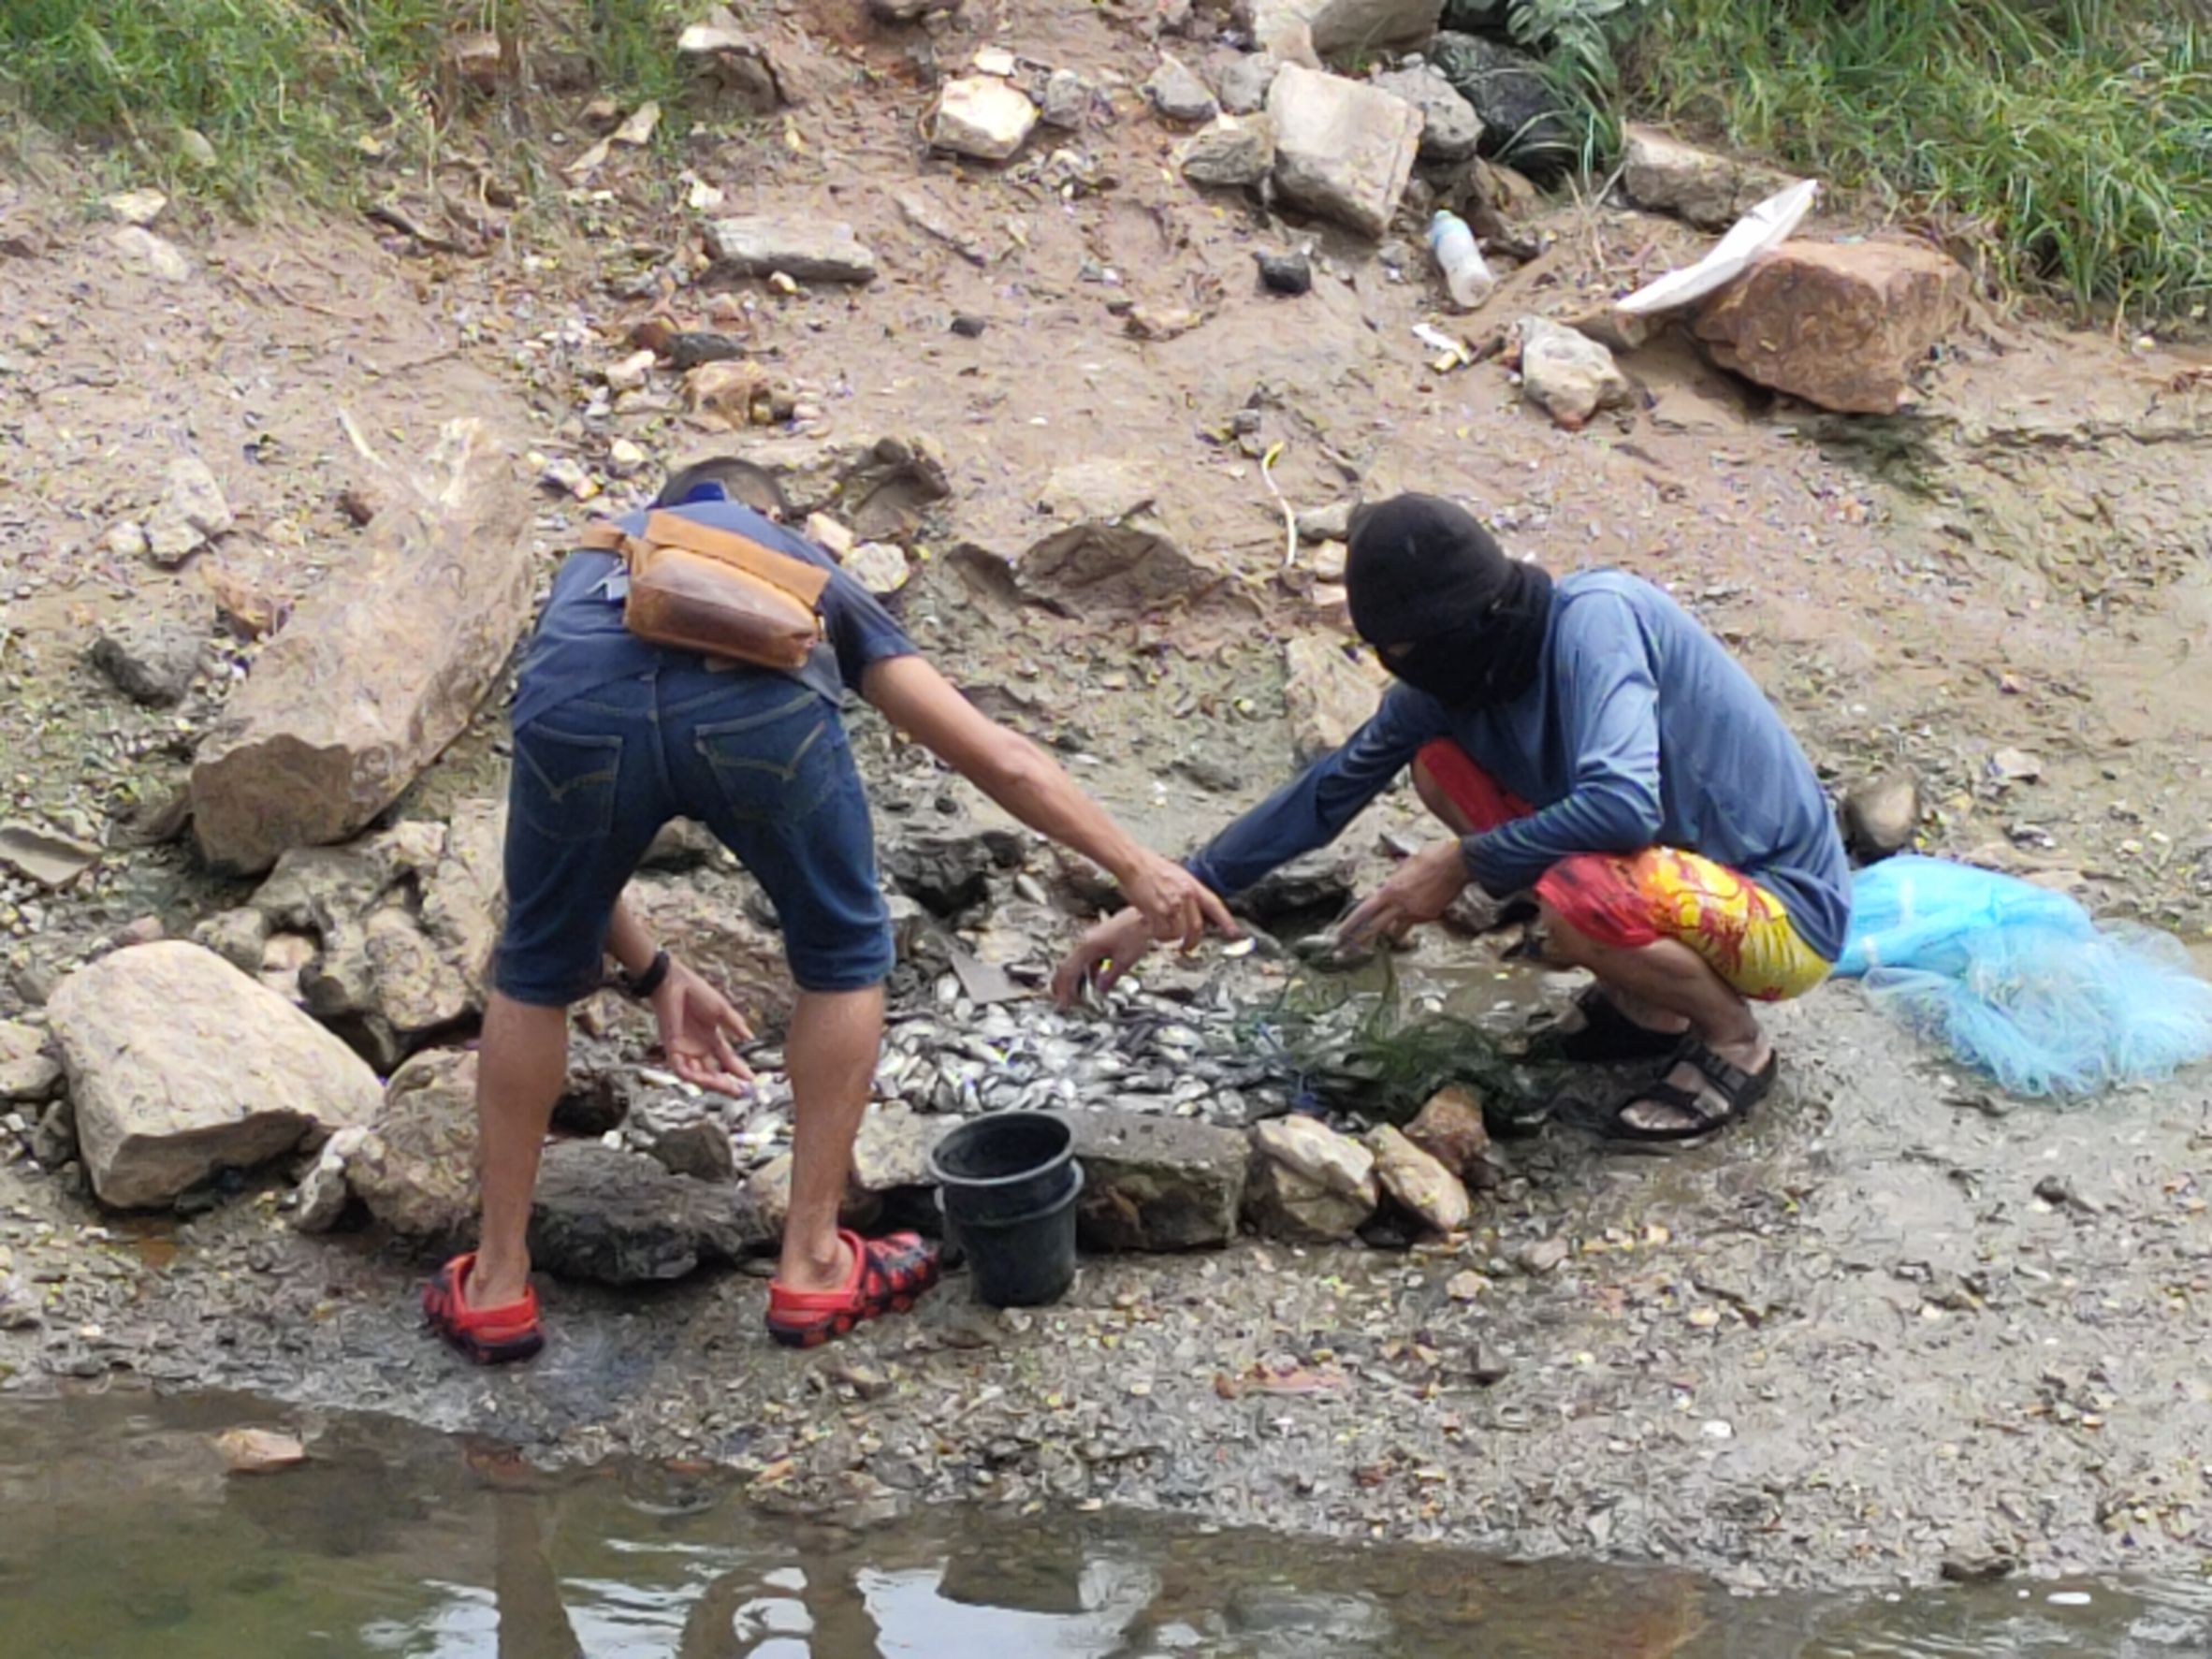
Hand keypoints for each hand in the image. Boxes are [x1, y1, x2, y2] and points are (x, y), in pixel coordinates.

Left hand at [648, 957, 754, 1095]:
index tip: (752, 1080)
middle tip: (740, 1091)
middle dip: (726, 1084)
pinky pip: (680, 1068)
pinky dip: (691, 1075)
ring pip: (698, 1075)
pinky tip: (702, 1079)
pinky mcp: (671, 1047)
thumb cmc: (696, 992)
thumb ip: (734, 1024)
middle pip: (713, 1072)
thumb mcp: (721, 1009)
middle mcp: (698, 1048)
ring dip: (711, 1082)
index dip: (738, 1071)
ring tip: (726, 1086)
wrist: (674, 982)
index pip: (727, 1060)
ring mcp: (685, 1049)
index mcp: (711, 1038)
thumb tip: (750, 1037)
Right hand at [1051, 907, 1153, 1007]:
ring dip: (1079, 978)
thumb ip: (1109, 977)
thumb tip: (1099, 990)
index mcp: (1087, 946)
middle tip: (1065, 1001)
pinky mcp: (1100, 938)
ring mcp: (1092, 938)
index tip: (1064, 1004)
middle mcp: (1086, 941)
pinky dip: (1090, 970)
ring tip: (1079, 994)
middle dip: (1066, 984)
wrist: (1146, 915)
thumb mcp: (1123, 961)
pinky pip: (1090, 957)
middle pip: (1068, 966)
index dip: (1065, 989)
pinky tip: (1097, 980)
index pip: (1068, 971)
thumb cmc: (1136, 933)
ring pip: (1079, 962)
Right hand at [1116, 851, 1237, 953]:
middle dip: (1191, 942)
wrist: (1133, 863)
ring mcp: (1172, 904)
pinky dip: (1157, 935)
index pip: (1214, 905)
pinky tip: (1152, 929)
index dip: (1226, 921)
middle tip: (1186, 948)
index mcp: (1192, 885)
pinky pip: (1162, 933)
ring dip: (1170, 938)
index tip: (1235, 933)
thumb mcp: (1176, 875)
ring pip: (1178, 933)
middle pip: (1196, 927)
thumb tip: (1189, 908)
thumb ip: (1186, 891)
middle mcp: (1186, 895)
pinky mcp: (1157, 912)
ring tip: (1162, 935)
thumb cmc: (1149, 866)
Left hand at [1336, 841, 1469, 948]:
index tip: (1338, 936)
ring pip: (1396, 931)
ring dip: (1391, 932)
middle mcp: (1400, 906)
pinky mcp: (1429, 917)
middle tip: (1343, 953)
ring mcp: (1415, 914)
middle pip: (1374, 929)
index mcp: (1390, 891)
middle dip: (1357, 942)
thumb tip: (1386, 888)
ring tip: (1390, 932)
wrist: (1457, 864)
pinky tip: (1422, 904)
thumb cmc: (1430, 858)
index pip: (1364, 912)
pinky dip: (1413, 917)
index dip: (1349, 926)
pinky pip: (1415, 922)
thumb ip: (1393, 882)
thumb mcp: (1404, 867)